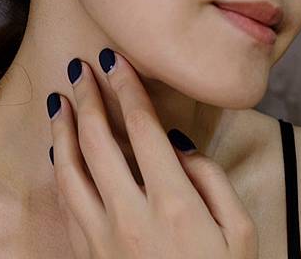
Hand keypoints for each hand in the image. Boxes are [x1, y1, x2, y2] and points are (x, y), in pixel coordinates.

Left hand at [47, 48, 257, 257]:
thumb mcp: (241, 233)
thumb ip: (212, 181)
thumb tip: (178, 147)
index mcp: (174, 203)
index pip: (143, 128)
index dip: (126, 88)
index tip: (115, 61)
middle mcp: (130, 213)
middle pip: (98, 139)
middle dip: (87, 96)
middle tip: (80, 67)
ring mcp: (101, 235)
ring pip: (69, 167)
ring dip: (62, 127)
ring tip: (60, 99)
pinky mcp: (86, 252)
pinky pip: (65, 199)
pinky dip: (59, 166)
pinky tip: (59, 148)